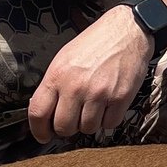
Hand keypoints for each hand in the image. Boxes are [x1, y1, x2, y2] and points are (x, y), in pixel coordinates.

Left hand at [27, 6, 152, 142]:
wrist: (128, 31)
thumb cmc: (95, 44)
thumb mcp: (65, 58)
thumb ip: (53, 85)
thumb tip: (45, 111)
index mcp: (57, 75)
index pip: (38, 113)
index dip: (39, 130)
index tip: (44, 135)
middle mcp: (76, 86)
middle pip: (63, 127)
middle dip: (67, 128)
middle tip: (73, 118)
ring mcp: (99, 93)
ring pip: (87, 128)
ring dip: (89, 123)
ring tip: (93, 107)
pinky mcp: (120, 97)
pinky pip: (109, 124)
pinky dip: (108, 120)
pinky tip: (108, 106)